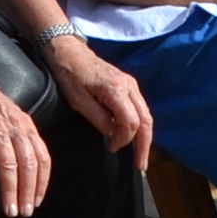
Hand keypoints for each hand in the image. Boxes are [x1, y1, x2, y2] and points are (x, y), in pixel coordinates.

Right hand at [0, 60, 52, 215]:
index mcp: (28, 127)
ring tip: (9, 210)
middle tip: (24, 213)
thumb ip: (22, 138)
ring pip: (9, 165)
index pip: (42, 159)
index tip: (36, 202)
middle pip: (28, 166)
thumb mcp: (14, 118)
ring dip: (10, 190)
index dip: (42, 183)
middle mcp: (16, 129)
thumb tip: (28, 166)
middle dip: (27, 192)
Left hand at [52, 39, 151, 168]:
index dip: (124, 140)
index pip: (131, 122)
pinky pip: (141, 108)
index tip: (111, 148)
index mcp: (116, 89)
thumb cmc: (70, 75)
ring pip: (146, 115)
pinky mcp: (129, 85)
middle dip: (145, 145)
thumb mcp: (79, 101)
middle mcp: (130, 86)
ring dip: (145, 137)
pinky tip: (135, 137)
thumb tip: (113, 135)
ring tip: (141, 156)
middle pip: (146, 120)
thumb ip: (99, 119)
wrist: (69, 52)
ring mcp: (131, 84)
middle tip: (140, 165)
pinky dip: (141, 125)